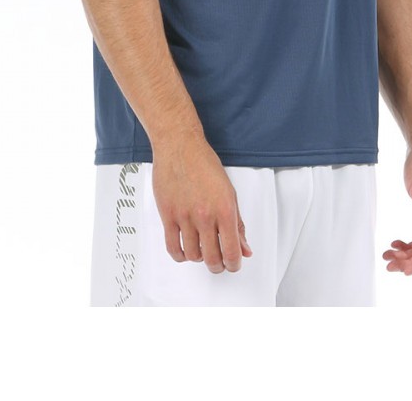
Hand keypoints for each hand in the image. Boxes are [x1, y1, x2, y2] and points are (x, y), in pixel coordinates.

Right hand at [151, 138, 252, 273]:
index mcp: (225, 209)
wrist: (180, 146)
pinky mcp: (167, 216)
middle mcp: (205, 216)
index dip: (234, 264)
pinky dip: (180, 255)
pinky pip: (173, 247)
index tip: (233, 264)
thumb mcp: (229, 192)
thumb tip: (244, 248)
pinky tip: (185, 250)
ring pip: (193, 255)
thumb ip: (238, 223)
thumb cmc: (204, 163)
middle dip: (218, 266)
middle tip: (219, 262)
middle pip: (212, 259)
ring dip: (200, 258)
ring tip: (202, 250)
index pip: (232, 251)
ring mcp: (185, 217)